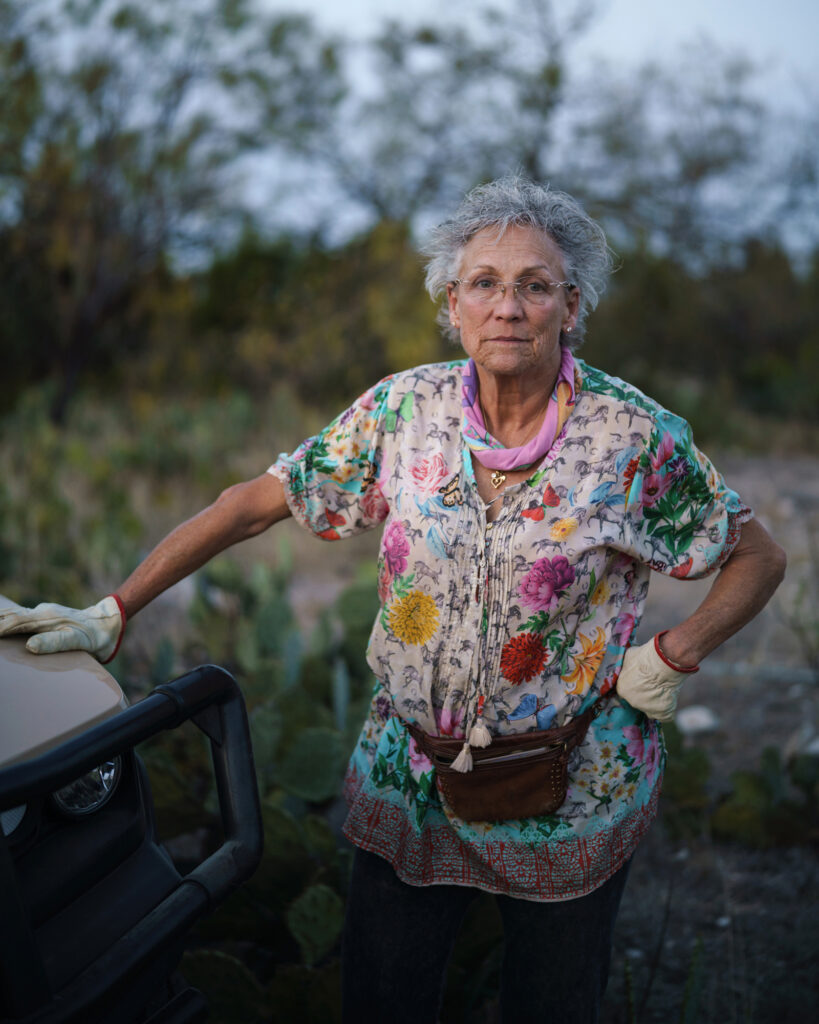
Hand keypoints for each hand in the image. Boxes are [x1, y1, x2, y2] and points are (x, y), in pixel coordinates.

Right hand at [0, 596, 125, 662]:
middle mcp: (41, 613)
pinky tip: (2, 621)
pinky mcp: (45, 617)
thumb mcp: (78, 641)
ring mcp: (42, 614)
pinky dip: (7, 619)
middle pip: (9, 616)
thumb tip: (30, 646)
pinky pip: (21, 618)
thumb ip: (55, 642)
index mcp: (45, 619)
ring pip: (13, 615)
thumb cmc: (94, 635)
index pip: (13, 624)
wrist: (108, 622)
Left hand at [615, 634, 697, 720]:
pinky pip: (665, 717)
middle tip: (654, 683)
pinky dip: (667, 711)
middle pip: (638, 701)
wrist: (664, 663)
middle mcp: (633, 702)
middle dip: (645, 694)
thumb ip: (628, 666)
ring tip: (663, 689)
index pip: (627, 691)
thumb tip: (630, 664)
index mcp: (623, 689)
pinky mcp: (663, 713)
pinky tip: (669, 700)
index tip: (643, 680)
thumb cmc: (646, 657)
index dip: (635, 686)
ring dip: (656, 702)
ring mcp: (648, 709)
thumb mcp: (629, 657)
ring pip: (651, 710)